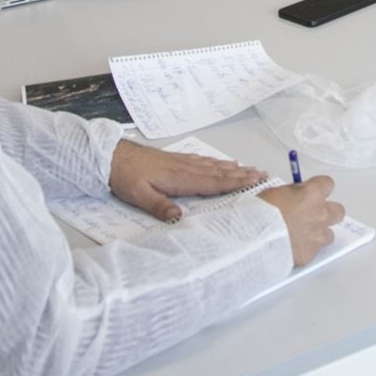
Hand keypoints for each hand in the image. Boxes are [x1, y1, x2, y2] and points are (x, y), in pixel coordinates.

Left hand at [108, 140, 265, 222]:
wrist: (112, 156)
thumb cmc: (126, 175)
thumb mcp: (139, 195)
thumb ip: (160, 206)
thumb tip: (179, 218)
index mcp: (181, 178)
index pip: (214, 182)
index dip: (236, 183)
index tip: (255, 181)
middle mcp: (186, 168)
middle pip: (220, 172)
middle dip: (243, 174)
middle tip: (262, 174)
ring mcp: (182, 162)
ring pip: (214, 165)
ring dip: (233, 168)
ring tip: (250, 169)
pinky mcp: (177, 160)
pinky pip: (204, 161)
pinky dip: (217, 162)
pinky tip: (222, 163)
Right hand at [258, 176, 344, 265]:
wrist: (254, 238)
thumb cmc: (261, 213)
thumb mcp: (276, 192)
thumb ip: (293, 193)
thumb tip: (297, 196)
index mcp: (312, 194)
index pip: (328, 184)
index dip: (320, 189)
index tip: (313, 193)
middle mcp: (320, 213)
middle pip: (338, 211)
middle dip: (328, 212)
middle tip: (313, 215)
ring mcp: (318, 235)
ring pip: (329, 234)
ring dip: (318, 233)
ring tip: (301, 234)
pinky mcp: (311, 253)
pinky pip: (315, 250)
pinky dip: (307, 248)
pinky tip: (293, 246)